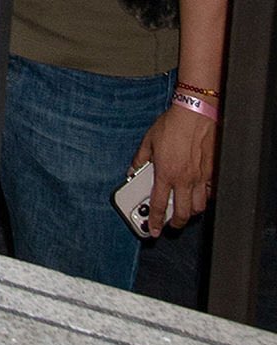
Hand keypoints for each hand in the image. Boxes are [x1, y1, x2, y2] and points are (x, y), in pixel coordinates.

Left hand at [132, 103, 217, 235]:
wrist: (194, 114)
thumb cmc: (172, 125)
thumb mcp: (148, 140)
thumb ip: (140, 159)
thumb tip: (133, 170)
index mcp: (165, 173)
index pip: (157, 205)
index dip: (154, 221)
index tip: (153, 230)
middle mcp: (183, 180)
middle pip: (181, 213)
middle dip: (175, 224)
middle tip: (170, 224)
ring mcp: (200, 178)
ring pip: (198, 208)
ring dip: (190, 213)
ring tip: (183, 210)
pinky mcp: (212, 173)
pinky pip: (210, 193)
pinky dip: (204, 198)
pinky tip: (199, 195)